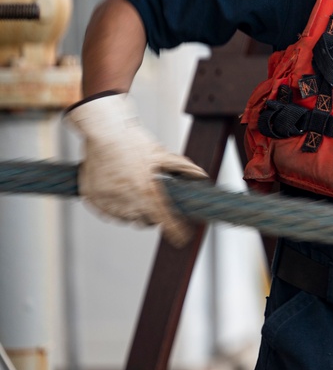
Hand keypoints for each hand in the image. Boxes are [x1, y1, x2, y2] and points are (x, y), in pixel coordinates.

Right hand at [64, 93, 208, 246]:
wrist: (103, 131)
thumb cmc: (133, 141)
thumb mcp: (162, 155)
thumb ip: (183, 168)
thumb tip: (202, 176)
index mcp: (147, 191)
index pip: (165, 219)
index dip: (176, 230)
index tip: (182, 237)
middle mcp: (127, 201)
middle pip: (145, 221)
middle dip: (152, 215)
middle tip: (153, 202)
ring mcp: (108, 202)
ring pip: (126, 219)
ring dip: (134, 212)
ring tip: (134, 192)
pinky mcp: (93, 200)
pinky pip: (108, 213)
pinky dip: (115, 208)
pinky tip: (119, 194)